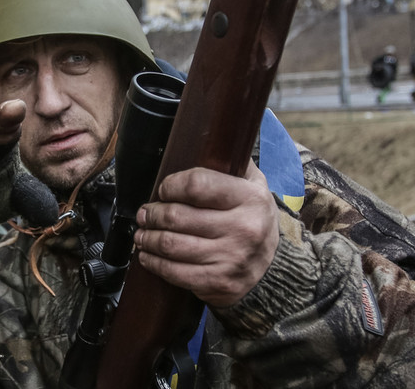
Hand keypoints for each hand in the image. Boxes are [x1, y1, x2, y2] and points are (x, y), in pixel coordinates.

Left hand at [134, 160, 279, 307]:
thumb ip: (233, 161)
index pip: (197, 184)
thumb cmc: (253, 219)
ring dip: (148, 238)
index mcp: (250, 198)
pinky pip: (175, 272)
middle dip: (153, 214)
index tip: (164, 189)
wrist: (272, 269)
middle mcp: (243, 228)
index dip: (171, 185)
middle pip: (177, 216)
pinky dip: (154, 263)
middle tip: (145, 213)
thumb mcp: (254, 185)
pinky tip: (147, 255)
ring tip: (142, 233)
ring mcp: (230, 258)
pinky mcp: (218, 282)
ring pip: (171, 245)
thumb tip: (213, 133)